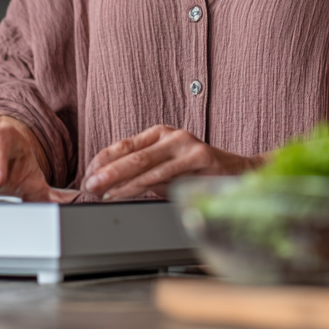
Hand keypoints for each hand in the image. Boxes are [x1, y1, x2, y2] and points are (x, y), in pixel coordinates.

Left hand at [82, 125, 260, 200]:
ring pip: (144, 164)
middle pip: (130, 154)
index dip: (102, 160)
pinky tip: (126, 194)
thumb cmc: (200, 175)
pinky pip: (164, 175)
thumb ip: (144, 175)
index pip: (123, 145)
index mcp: (160, 134)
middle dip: (105, 171)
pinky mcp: (199, 158)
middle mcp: (171, 135)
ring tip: (101, 192)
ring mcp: (186, 145)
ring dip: (118, 181)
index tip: (87, 175)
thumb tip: (110, 185)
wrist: (241, 174)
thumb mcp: (167, 172)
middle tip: (87, 185)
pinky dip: (141, 186)